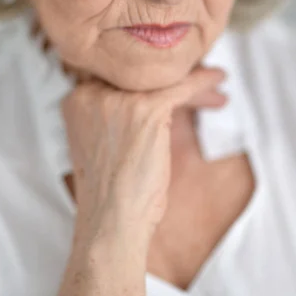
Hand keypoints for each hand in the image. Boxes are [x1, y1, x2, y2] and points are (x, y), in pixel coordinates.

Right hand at [60, 65, 226, 246]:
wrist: (111, 220)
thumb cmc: (111, 192)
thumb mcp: (101, 142)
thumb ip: (112, 115)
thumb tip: (146, 101)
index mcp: (78, 100)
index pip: (120, 77)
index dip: (148, 80)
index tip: (169, 83)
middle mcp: (93, 93)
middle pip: (143, 74)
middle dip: (172, 79)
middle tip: (198, 85)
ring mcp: (119, 99)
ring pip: (164, 79)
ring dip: (192, 83)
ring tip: (214, 89)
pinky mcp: (147, 110)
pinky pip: (182, 86)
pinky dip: (202, 82)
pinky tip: (217, 79)